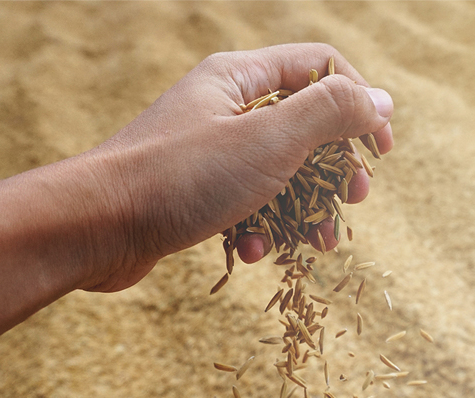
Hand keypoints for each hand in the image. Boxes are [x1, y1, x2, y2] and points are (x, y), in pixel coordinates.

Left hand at [81, 43, 393, 291]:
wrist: (93, 228)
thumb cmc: (181, 176)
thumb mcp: (270, 139)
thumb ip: (331, 113)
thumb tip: (381, 100)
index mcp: (240, 77)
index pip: (321, 68)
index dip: (359, 103)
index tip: (381, 150)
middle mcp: (223, 107)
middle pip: (303, 125)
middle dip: (334, 168)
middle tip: (354, 199)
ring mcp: (207, 152)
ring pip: (277, 173)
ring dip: (302, 210)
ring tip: (317, 244)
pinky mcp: (193, 193)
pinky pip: (243, 205)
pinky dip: (256, 229)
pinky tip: (249, 252)